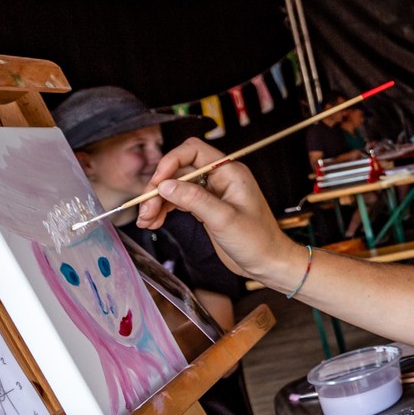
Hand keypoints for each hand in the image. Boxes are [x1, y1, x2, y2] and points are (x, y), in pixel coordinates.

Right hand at [137, 138, 299, 285]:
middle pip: (179, 170)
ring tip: (145, 220)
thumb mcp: (224, 219)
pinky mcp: (207, 208)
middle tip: (145, 209)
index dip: (170, 163)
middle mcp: (220, 178)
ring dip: (158, 201)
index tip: (157, 183)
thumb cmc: (258, 241)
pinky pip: (180, 202)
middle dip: (159, 188)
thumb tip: (165, 185)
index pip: (192, 151)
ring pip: (176, 187)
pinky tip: (154, 221)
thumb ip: (194, 200)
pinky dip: (165, 210)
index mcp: (229, 172)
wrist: (268, 263)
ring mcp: (212, 193)